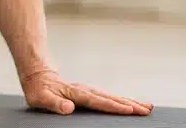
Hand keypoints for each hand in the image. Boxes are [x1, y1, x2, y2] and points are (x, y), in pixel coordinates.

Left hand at [20, 69, 152, 115]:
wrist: (38, 75)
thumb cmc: (38, 89)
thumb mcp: (40, 98)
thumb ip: (54, 103)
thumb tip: (68, 108)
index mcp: (75, 93)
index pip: (97, 101)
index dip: (113, 106)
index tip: (129, 109)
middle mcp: (85, 90)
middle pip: (110, 98)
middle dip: (129, 104)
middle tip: (146, 110)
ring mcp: (89, 90)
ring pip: (113, 96)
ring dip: (130, 101)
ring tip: (147, 107)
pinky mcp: (90, 92)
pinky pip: (109, 97)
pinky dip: (123, 100)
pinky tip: (132, 103)